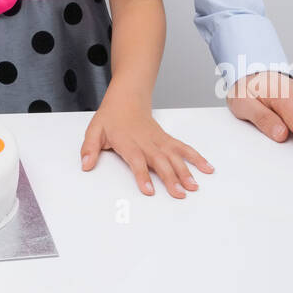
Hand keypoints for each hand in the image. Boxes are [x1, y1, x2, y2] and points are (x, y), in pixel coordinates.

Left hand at [80, 96, 213, 197]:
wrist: (127, 98)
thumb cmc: (111, 117)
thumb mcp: (94, 131)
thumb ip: (89, 148)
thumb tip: (85, 165)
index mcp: (128, 142)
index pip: (136, 161)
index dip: (142, 176)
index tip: (149, 191)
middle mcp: (146, 142)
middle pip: (160, 161)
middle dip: (171, 178)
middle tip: (179, 194)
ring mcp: (159, 141)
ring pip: (175, 156)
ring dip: (186, 171)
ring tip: (194, 186)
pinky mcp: (166, 140)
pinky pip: (183, 148)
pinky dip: (196, 157)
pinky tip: (207, 168)